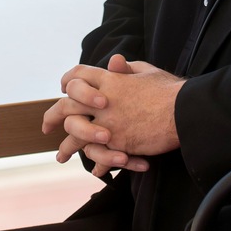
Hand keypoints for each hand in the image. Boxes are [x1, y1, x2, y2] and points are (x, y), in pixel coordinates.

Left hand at [42, 54, 183, 175]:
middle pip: (67, 105)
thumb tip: (114, 62)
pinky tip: (93, 169)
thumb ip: (127, 68)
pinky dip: (95, 162)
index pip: (78, 75)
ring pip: (76, 133)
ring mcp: (108, 122)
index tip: (62, 89)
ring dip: (66, 146)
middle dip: (52, 116)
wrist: (184, 112)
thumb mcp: (147, 71)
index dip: (68, 80)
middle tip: (46, 126)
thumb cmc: (169, 90)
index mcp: (109, 79)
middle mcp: (103, 100)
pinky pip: (98, 153)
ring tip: (61, 156)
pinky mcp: (118, 142)